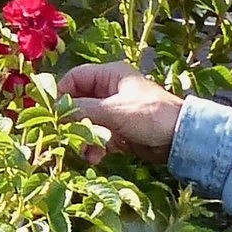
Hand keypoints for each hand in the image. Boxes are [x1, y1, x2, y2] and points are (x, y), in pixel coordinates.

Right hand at [60, 61, 181, 165]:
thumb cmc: (150, 115)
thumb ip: (82, 110)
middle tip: (62, 136)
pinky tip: (95, 157)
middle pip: (77, 102)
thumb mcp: (113, 111)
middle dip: (71, 121)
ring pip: (86, 122)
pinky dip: (94, 146)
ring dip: (82, 137)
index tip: (50, 114)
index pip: (74, 78)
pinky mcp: (118, 130)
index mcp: (109, 75)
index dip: (60, 95)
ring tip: (84, 152)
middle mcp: (109, 90)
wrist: (181, 139)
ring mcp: (114, 111)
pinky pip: (97, 136)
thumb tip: (55, 114)